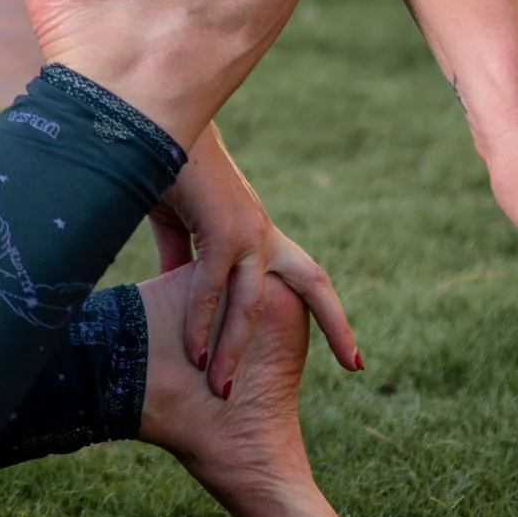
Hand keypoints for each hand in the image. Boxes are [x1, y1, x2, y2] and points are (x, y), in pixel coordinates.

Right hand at [149, 129, 362, 394]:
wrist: (160, 126)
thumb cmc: (169, 169)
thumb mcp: (183, 225)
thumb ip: (184, 259)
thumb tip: (176, 288)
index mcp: (259, 233)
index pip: (306, 275)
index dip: (328, 312)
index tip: (351, 351)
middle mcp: (264, 235)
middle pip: (311, 284)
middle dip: (335, 324)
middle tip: (358, 366)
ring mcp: (246, 233)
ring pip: (249, 305)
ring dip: (233, 349)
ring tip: (222, 389)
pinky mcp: (221, 231)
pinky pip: (211, 287)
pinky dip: (201, 321)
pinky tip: (192, 352)